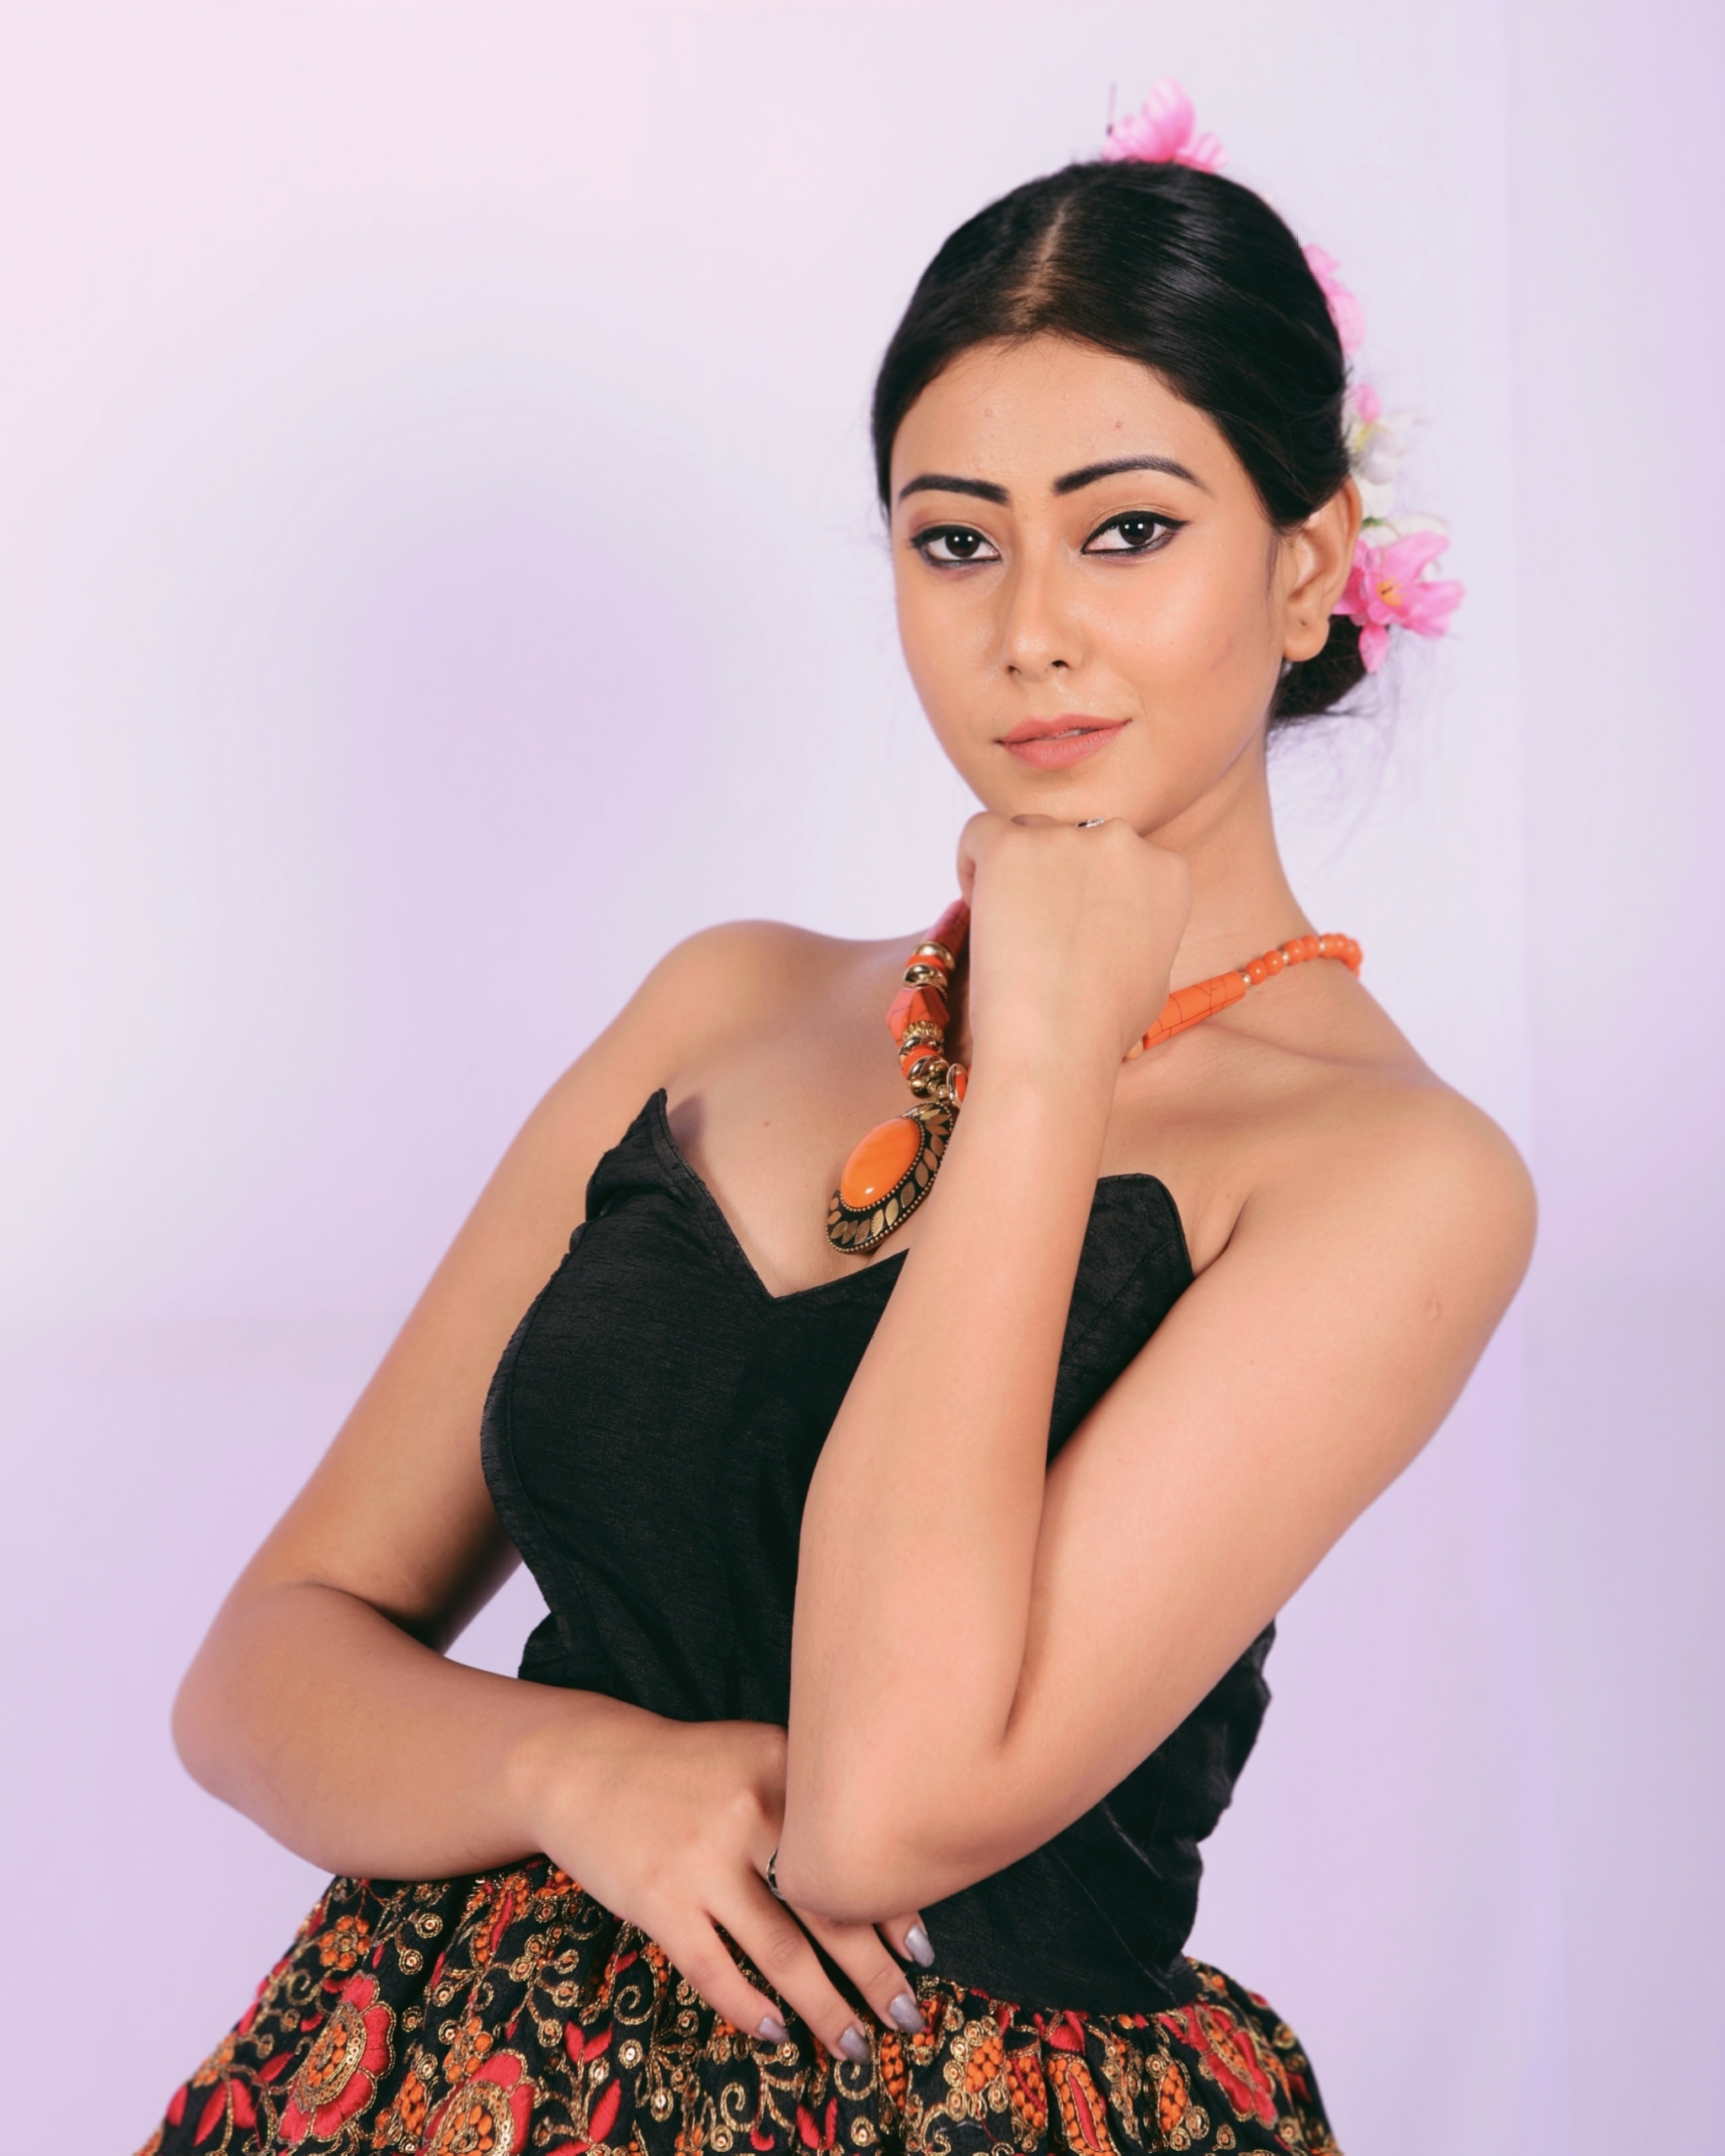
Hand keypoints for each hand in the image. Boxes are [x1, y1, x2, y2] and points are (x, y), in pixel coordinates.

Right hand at [519, 1704, 928, 2055]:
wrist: (585, 1763)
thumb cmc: (688, 1770)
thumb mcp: (753, 1756)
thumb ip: (806, 1800)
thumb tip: (877, 1876)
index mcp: (782, 1767)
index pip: (852, 1850)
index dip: (894, 1908)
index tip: (922, 1952)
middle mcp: (749, 1812)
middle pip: (829, 1909)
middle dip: (874, 1974)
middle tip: (904, 2016)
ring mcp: (701, 1860)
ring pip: (781, 1953)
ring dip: (823, 2008)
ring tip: (851, 2044)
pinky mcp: (658, 1901)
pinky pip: (715, 1972)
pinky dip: (749, 2009)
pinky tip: (775, 2031)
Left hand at [956, 812, 1190, 1072]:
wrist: (1057, 1042)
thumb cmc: (1102, 1027)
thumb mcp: (1152, 976)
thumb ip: (1139, 931)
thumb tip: (1115, 926)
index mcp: (1166, 872)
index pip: (1119, 859)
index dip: (1089, 893)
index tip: (1071, 930)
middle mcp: (1123, 843)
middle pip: (1075, 840)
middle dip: (1054, 879)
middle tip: (1037, 933)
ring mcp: (1067, 838)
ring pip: (1028, 833)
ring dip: (1014, 871)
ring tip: (1006, 927)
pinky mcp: (1012, 846)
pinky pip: (981, 831)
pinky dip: (971, 862)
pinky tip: (975, 903)